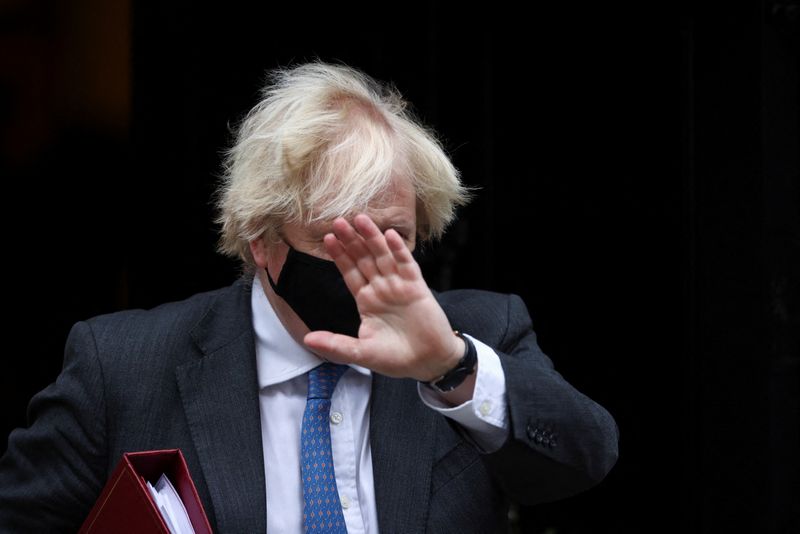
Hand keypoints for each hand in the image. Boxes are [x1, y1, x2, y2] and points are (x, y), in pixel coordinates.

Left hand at [303, 214, 464, 382]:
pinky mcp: (417, 287)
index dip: (339, 255)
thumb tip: (307, 339)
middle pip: (364, 259)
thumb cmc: (396, 358)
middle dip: (351, 240)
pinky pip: (407, 265)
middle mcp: (381, 289)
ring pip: (383, 256)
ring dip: (372, 238)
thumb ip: (335, 345)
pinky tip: (390, 236)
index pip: (350, 272)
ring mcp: (399, 286)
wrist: (428, 363)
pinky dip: (399, 250)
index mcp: (366, 300)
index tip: (327, 238)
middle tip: (338, 221)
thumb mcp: (361, 353)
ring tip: (361, 219)